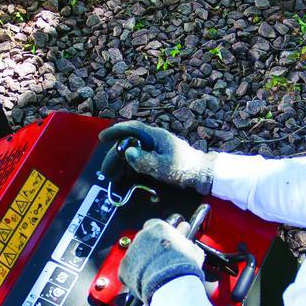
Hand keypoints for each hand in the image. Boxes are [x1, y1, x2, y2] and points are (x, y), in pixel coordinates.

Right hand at [99, 121, 216, 192]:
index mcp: (156, 136)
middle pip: (129, 143)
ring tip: (113, 176)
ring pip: (134, 152)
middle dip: (116, 156)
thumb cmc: (185, 168)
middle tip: (106, 170)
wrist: (203, 174)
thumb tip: (127, 152)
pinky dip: (131, 167)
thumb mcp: (163, 166)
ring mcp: (157, 148)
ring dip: (122, 164)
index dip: (115, 131)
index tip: (102, 138)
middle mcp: (155, 139)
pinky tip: (126, 177)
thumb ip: (144, 159)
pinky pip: (141, 159)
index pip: (131, 128)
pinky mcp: (160, 158)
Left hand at [119, 218, 206, 301]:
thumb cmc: (183, 265)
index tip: (165, 241)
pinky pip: (128, 268)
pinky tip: (145, 279)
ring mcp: (132, 250)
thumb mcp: (193, 250)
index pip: (155, 225)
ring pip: (136, 253)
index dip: (161, 234)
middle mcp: (143, 235)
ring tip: (154, 271)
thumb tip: (188, 240)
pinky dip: (134, 273)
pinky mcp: (125, 266)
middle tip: (161, 258)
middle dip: (151, 247)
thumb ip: (188, 242)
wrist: (171, 282)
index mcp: (159, 227)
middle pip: (144, 239)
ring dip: (143, 260)